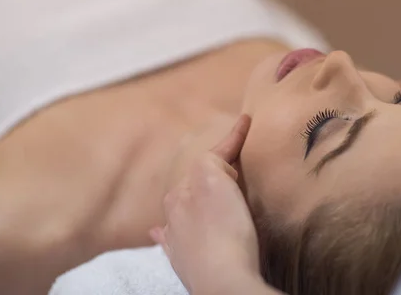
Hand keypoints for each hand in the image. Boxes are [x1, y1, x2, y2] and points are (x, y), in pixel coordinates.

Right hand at [151, 115, 263, 294]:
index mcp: (170, 223)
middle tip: (236, 186)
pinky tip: (245, 123)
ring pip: (209, 166)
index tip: (207, 194)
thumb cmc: (208, 274)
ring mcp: (189, 187)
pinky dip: (235, 136)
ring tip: (244, 147)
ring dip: (227, 164)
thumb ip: (168, 242)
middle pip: (195, 181)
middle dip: (212, 183)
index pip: (183, 201)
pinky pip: (223, 149)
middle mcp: (175, 202)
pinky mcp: (207, 175)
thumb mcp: (181, 258)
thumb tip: (155, 231)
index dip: (196, 198)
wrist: (218, 277)